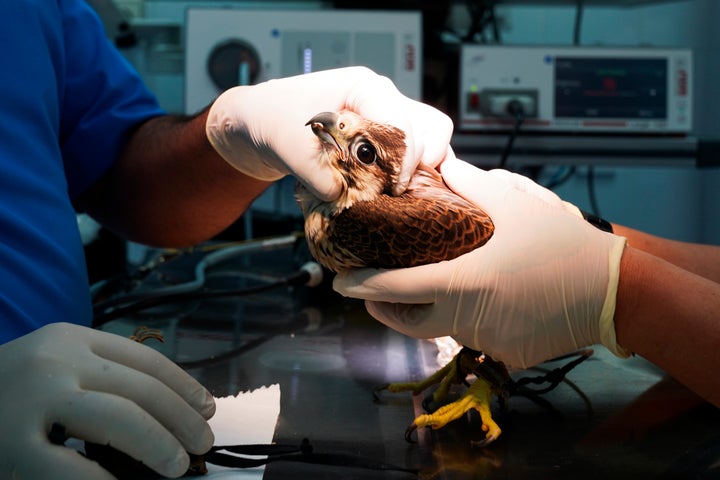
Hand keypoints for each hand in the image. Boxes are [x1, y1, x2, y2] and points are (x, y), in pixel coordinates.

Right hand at [0, 323, 214, 478]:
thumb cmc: (7, 392)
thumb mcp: (53, 367)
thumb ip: (99, 379)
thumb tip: (169, 411)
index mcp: (70, 339)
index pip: (145, 360)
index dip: (183, 385)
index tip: (206, 407)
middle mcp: (55, 361)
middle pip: (140, 388)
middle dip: (180, 418)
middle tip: (202, 443)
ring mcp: (31, 400)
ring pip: (118, 418)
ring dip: (158, 443)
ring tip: (178, 465)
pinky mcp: (9, 442)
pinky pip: (69, 466)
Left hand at [206, 66, 452, 200]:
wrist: (262, 123)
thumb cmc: (274, 118)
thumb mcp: (288, 144)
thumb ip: (315, 172)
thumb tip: (340, 196)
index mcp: (364, 88)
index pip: (403, 120)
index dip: (403, 158)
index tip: (393, 187)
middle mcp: (383, 100)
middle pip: (430, 128)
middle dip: (416, 164)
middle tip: (394, 192)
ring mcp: (387, 118)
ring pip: (431, 139)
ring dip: (422, 168)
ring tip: (400, 192)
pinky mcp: (385, 139)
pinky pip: (417, 153)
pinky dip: (413, 173)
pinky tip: (395, 191)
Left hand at [334, 159, 629, 367]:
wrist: (614, 289)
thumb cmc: (559, 242)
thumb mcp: (511, 201)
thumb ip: (466, 184)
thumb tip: (439, 163)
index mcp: (461, 282)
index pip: (394, 288)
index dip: (362, 286)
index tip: (339, 282)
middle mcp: (467, 319)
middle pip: (409, 321)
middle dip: (385, 307)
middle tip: (377, 291)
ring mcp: (486, 342)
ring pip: (443, 329)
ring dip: (433, 309)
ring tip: (439, 282)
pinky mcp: (506, 355)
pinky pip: (475, 338)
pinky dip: (472, 319)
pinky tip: (491, 299)